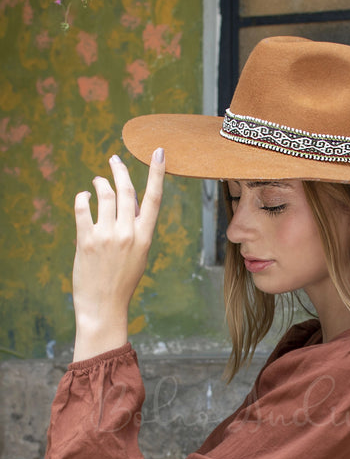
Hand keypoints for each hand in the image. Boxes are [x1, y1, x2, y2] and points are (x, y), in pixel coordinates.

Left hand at [72, 148, 164, 361]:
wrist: (104, 305)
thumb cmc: (122, 280)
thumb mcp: (139, 255)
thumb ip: (136, 230)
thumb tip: (128, 205)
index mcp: (145, 237)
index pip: (154, 198)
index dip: (157, 173)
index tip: (159, 153)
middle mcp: (128, 233)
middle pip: (126, 190)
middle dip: (120, 171)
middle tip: (114, 160)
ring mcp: (106, 236)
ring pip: (104, 195)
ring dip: (100, 183)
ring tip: (98, 181)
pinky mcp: (86, 240)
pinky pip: (82, 208)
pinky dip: (82, 198)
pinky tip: (83, 197)